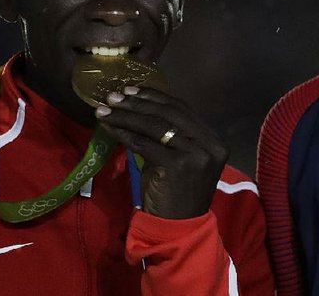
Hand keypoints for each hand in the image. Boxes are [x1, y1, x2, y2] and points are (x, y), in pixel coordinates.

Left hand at [95, 86, 228, 219]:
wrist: (178, 229)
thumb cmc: (175, 195)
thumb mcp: (177, 159)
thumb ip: (167, 136)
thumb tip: (137, 109)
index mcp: (213, 140)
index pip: (182, 109)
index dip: (155, 97)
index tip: (132, 90)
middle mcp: (210, 144)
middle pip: (168, 113)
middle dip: (138, 103)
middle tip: (113, 96)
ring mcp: (196, 154)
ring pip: (155, 125)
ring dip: (126, 114)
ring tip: (105, 109)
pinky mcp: (178, 165)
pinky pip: (144, 143)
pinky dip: (124, 132)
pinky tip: (109, 126)